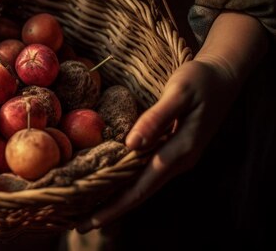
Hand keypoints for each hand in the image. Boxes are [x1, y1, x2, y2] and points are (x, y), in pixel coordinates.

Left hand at [76, 11, 268, 231]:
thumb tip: (131, 144)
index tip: (91, 221)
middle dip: (110, 211)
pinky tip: (109, 185)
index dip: (115, 206)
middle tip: (78, 226)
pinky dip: (126, 183)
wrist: (223, 76)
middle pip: (139, 193)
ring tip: (86, 210)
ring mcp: (177, 158)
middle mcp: (178, 161)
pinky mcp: (173, 150)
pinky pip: (146, 173)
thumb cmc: (199, 81)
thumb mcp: (178, 93)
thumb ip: (156, 118)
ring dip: (116, 200)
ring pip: (142, 185)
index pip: (141, 187)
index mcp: (180, 151)